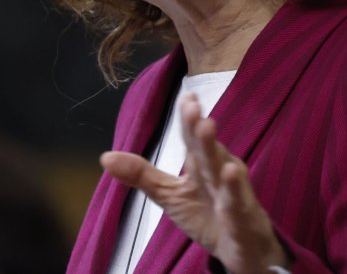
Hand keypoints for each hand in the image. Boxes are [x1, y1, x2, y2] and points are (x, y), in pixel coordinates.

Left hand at [100, 93, 287, 272]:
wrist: (241, 250)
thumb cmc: (208, 216)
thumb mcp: (169, 195)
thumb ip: (140, 175)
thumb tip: (105, 157)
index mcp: (201, 164)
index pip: (191, 137)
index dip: (187, 117)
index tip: (185, 96)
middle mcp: (218, 172)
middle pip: (205, 147)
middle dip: (198, 126)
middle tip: (192, 105)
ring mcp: (232, 192)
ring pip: (221, 167)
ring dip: (214, 147)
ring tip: (207, 125)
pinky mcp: (241, 215)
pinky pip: (236, 200)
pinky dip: (234, 186)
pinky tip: (229, 171)